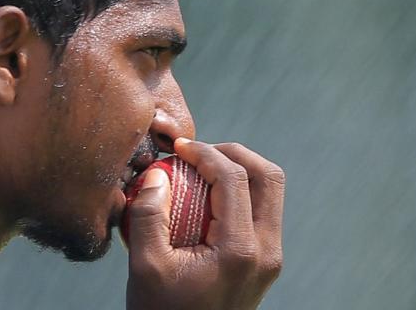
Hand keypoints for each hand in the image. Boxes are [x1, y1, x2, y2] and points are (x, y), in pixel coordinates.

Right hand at [126, 138, 284, 309]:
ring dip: (240, 171)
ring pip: (270, 193)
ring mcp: (270, 258)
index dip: (205, 152)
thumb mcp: (145, 267)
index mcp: (239, 250)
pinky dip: (239, 194)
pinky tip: (205, 198)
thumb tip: (159, 175)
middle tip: (198, 152)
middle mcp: (265, 251)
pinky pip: (261, 213)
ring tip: (201, 171)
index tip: (179, 148)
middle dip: (233, 153)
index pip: (234, 178)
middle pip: (268, 178)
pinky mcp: (265, 263)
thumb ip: (148, 216)